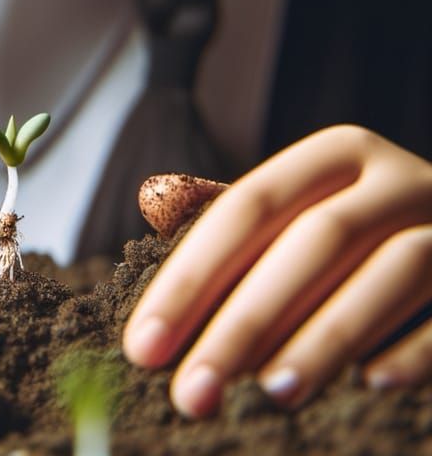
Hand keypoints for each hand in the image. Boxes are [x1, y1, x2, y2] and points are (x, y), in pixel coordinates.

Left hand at [122, 125, 431, 416]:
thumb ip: (231, 213)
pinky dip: (415, 349)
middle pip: (313, 240)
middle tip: (193, 391)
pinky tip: (372, 386)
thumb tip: (149, 197)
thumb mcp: (302, 208)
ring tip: (269, 393)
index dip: (191, 276)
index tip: (143, 347)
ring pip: (390, 270)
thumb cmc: (362, 234)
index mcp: (334, 155)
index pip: (248, 207)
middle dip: (244, 320)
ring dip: (326, 335)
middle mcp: (394, 178)